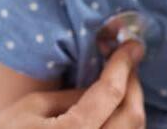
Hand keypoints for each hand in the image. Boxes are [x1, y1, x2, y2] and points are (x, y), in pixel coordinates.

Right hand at [0, 41, 145, 128]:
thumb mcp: (32, 106)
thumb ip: (72, 95)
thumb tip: (102, 85)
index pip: (111, 93)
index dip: (123, 65)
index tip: (132, 45)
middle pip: (132, 116)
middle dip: (134, 85)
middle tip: (128, 62)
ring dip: (132, 106)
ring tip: (121, 83)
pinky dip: (124, 124)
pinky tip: (113, 110)